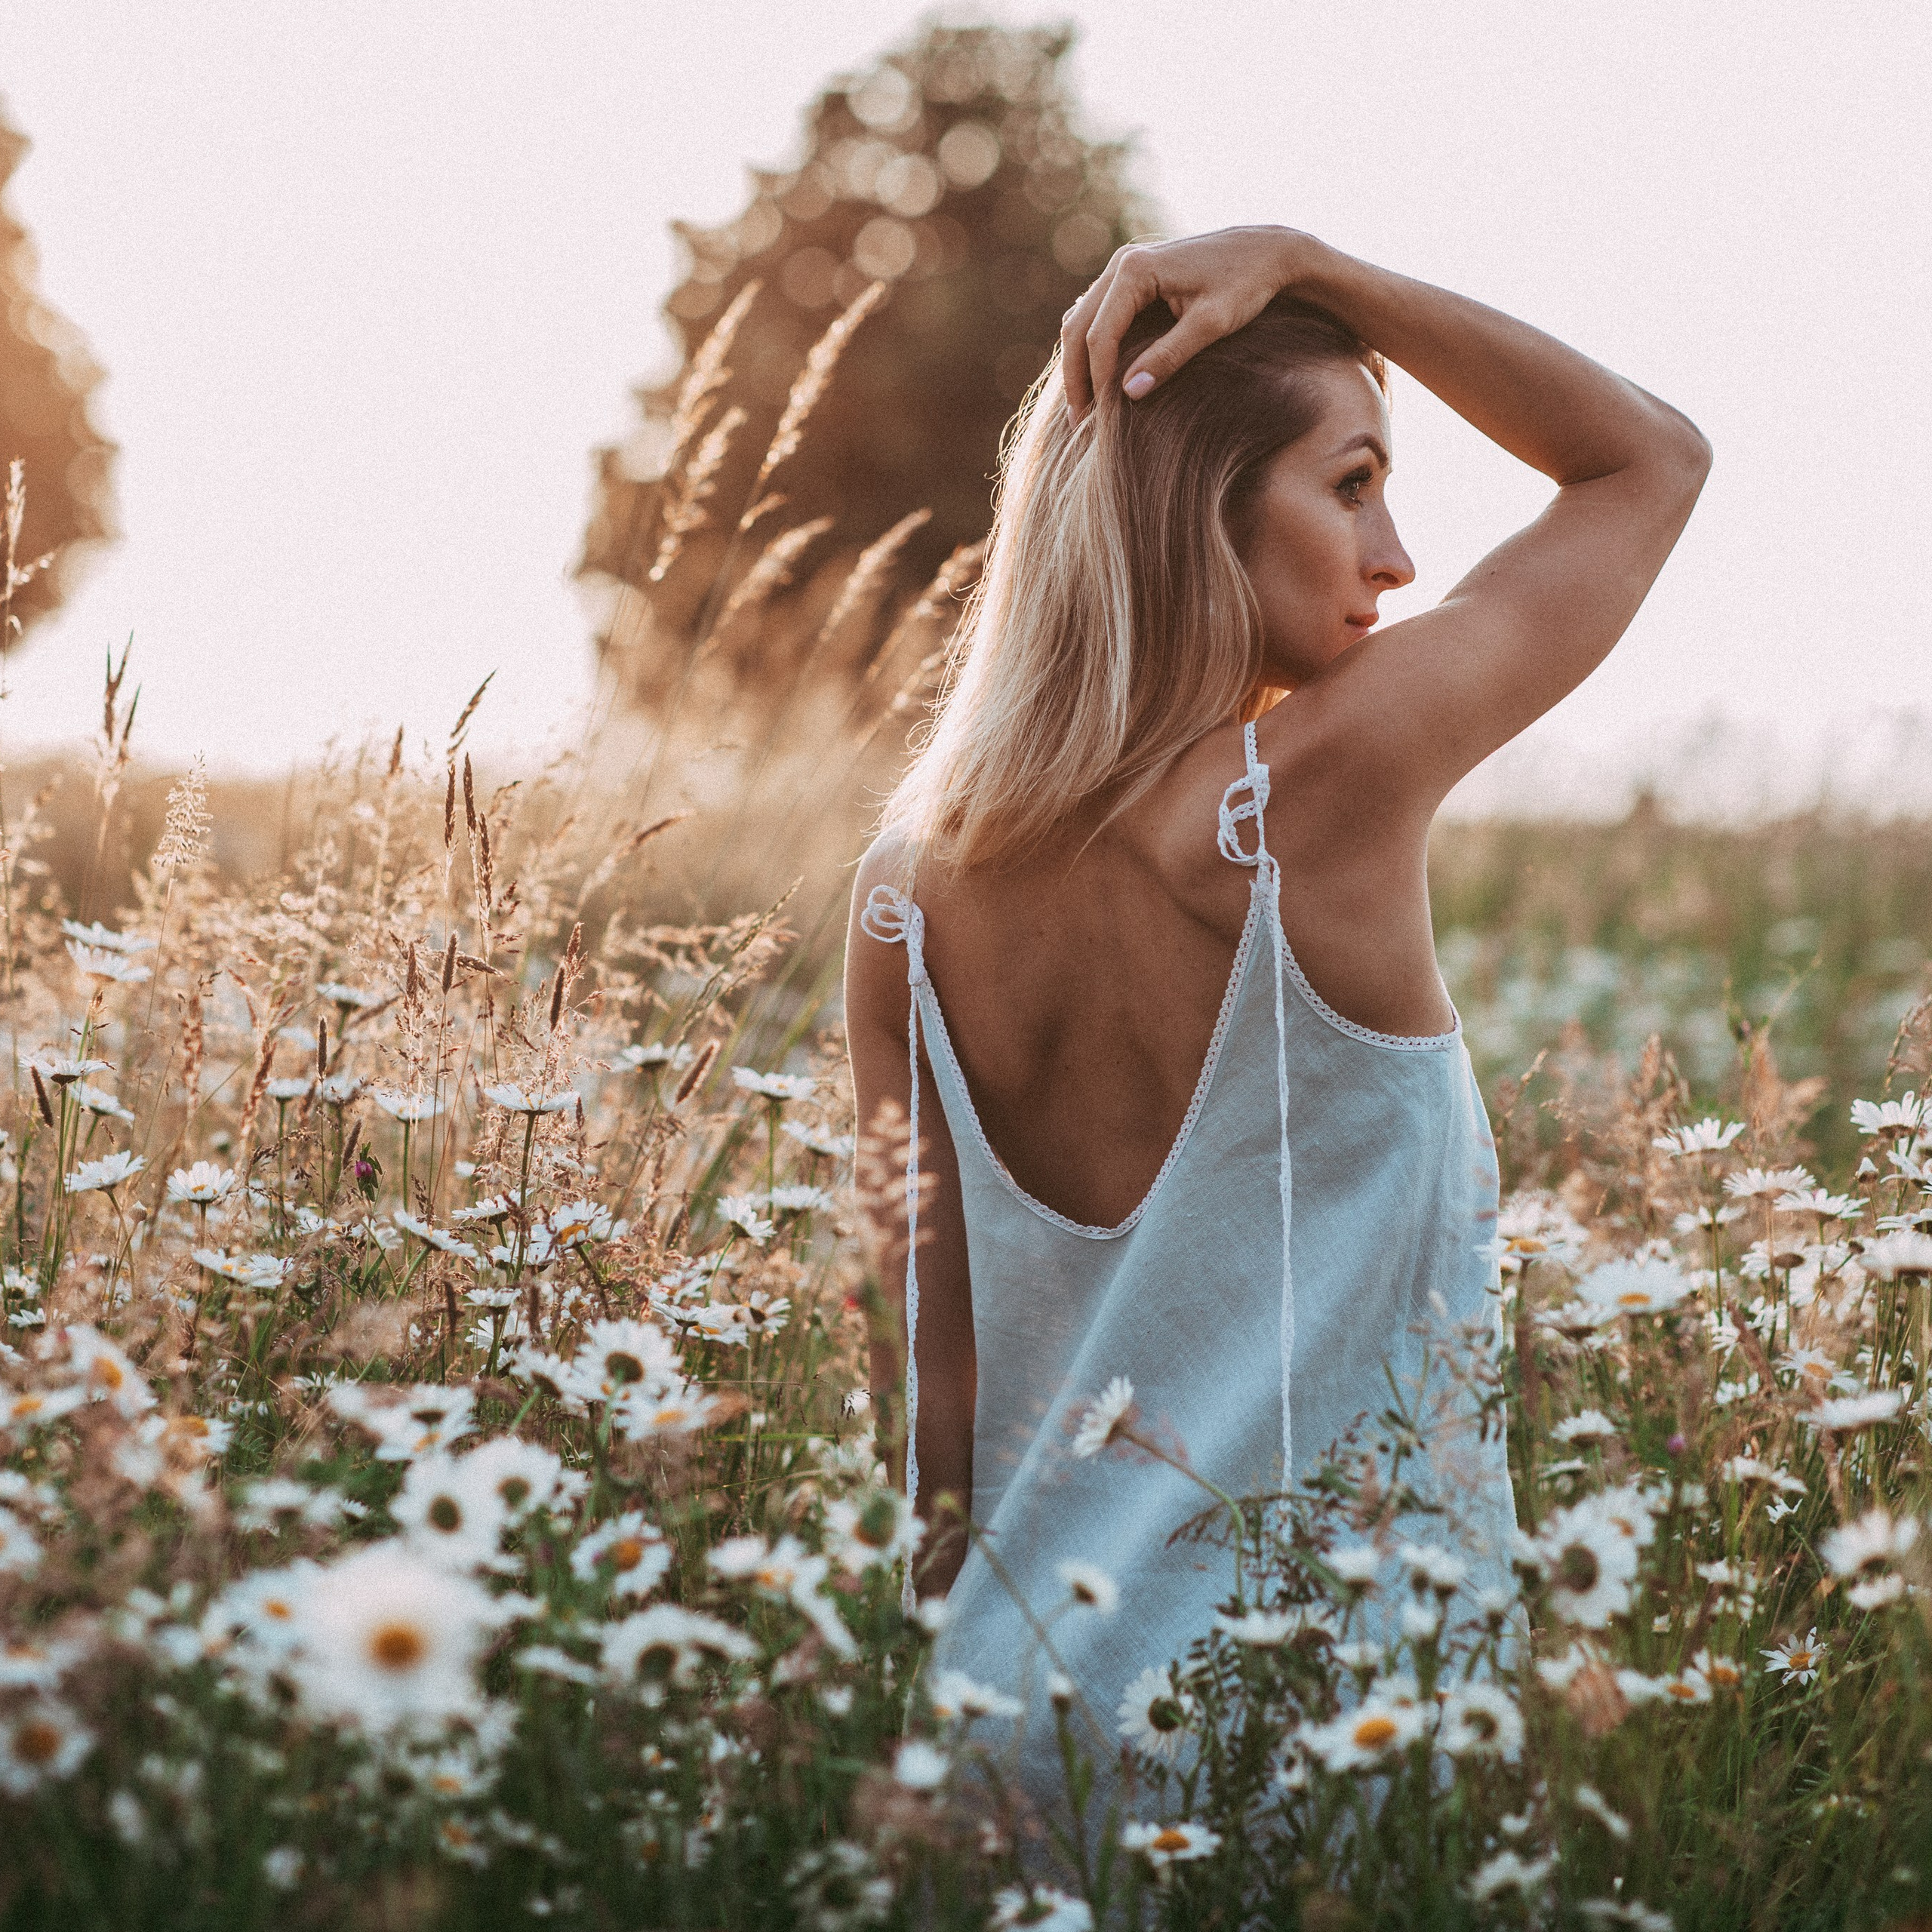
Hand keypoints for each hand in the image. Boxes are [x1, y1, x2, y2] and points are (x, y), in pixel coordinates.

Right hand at [1060, 225, 1314, 420]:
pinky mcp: (1132, 276)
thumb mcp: (1210, 325)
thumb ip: (1169, 357)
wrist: (1266, 252)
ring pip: (1081, 320)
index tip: (1101, 419)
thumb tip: (1129, 393)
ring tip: (1085, 408)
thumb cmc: (1246, 285)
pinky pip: (1097, 314)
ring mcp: (1123, 266)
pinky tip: (1098, 379)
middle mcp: (1121, 262)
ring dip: (1078, 364)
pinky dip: (1091, 347)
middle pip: (1078, 327)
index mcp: (1135, 269)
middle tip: (1080, 423)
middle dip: (1077, 378)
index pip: (1099, 335)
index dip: (1097, 381)